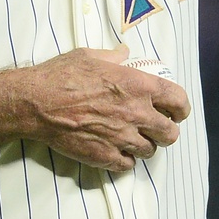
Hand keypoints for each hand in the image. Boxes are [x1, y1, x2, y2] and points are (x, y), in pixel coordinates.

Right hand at [20, 45, 190, 172]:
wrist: (37, 103)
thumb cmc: (61, 76)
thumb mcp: (90, 56)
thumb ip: (113, 57)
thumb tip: (124, 53)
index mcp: (137, 86)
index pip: (178, 101)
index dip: (181, 108)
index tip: (178, 112)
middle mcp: (136, 113)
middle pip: (170, 133)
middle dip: (166, 131)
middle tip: (157, 128)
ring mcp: (122, 138)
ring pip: (150, 150)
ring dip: (145, 145)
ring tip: (134, 139)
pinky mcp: (106, 157)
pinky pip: (128, 165)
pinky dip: (126, 159)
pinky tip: (117, 151)